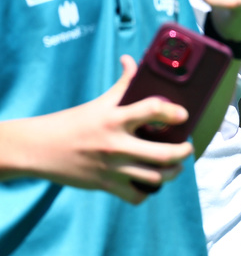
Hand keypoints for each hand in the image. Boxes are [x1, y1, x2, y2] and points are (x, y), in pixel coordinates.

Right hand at [4, 56, 192, 202]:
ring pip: (155, 177)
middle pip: (164, 154)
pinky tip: (149, 184)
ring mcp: (112, 168)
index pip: (153, 110)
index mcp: (115, 119)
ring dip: (171, 173)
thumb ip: (123, 83)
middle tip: (186, 147)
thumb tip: (131, 59)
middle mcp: (116, 144)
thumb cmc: (73, 122)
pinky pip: (135, 196)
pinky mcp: (105, 185)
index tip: (183, 115)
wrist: (39, 149)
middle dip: (183, 152)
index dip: (174, 112)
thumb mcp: (100, 102)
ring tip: (175, 167)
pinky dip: (146, 192)